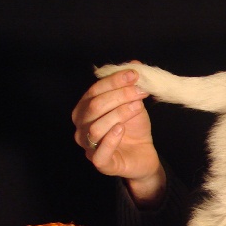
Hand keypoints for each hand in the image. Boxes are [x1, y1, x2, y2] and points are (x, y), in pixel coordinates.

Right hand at [71, 62, 166, 206]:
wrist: (144, 155)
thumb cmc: (133, 129)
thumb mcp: (133, 103)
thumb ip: (131, 86)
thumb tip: (135, 63)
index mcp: (85, 109)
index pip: (94, 91)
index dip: (114, 81)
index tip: (134, 75)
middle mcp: (81, 127)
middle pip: (94, 107)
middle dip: (119, 96)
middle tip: (140, 91)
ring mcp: (88, 146)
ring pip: (96, 127)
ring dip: (119, 114)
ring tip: (138, 107)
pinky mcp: (100, 163)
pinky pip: (99, 152)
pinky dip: (111, 138)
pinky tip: (122, 128)